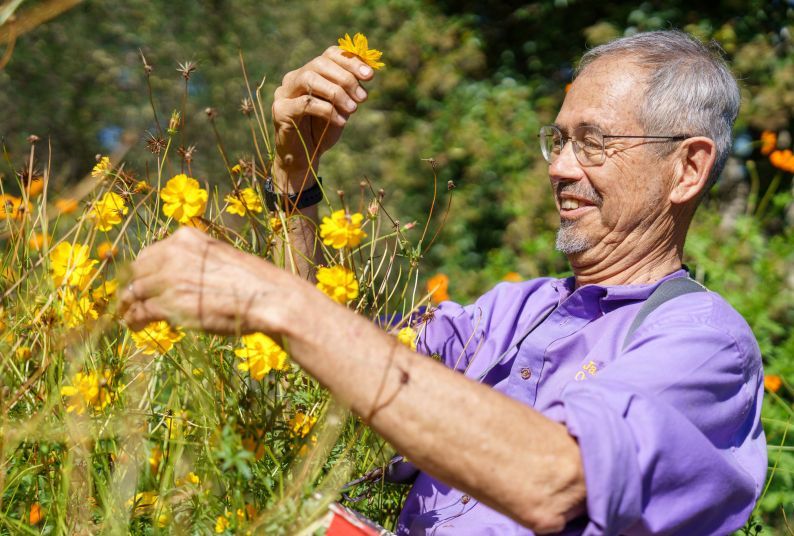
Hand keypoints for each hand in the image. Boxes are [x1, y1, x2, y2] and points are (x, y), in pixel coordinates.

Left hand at [119, 227, 302, 334]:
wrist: (265, 297)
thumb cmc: (252, 281)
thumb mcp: (220, 257)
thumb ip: (196, 262)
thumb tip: (182, 280)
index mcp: (187, 238)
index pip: (150, 253)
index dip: (142, 271)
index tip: (139, 283)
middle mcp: (173, 254)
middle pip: (137, 271)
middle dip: (131, 287)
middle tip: (127, 301)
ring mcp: (169, 279)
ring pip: (135, 292)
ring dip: (128, 306)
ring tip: (127, 318)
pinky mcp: (169, 304)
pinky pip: (141, 311)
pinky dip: (135, 319)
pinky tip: (136, 326)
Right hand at [272, 46, 373, 188]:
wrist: (304, 159)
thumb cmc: (322, 131)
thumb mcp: (341, 108)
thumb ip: (349, 90)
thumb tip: (367, 73)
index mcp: (309, 73)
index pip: (329, 55)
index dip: (351, 61)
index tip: (370, 75)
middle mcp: (294, 78)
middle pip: (320, 63)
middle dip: (346, 77)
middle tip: (363, 97)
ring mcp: (284, 93)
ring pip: (309, 78)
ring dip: (336, 92)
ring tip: (353, 109)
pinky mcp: (280, 111)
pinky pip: (305, 103)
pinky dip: (327, 110)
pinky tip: (341, 121)